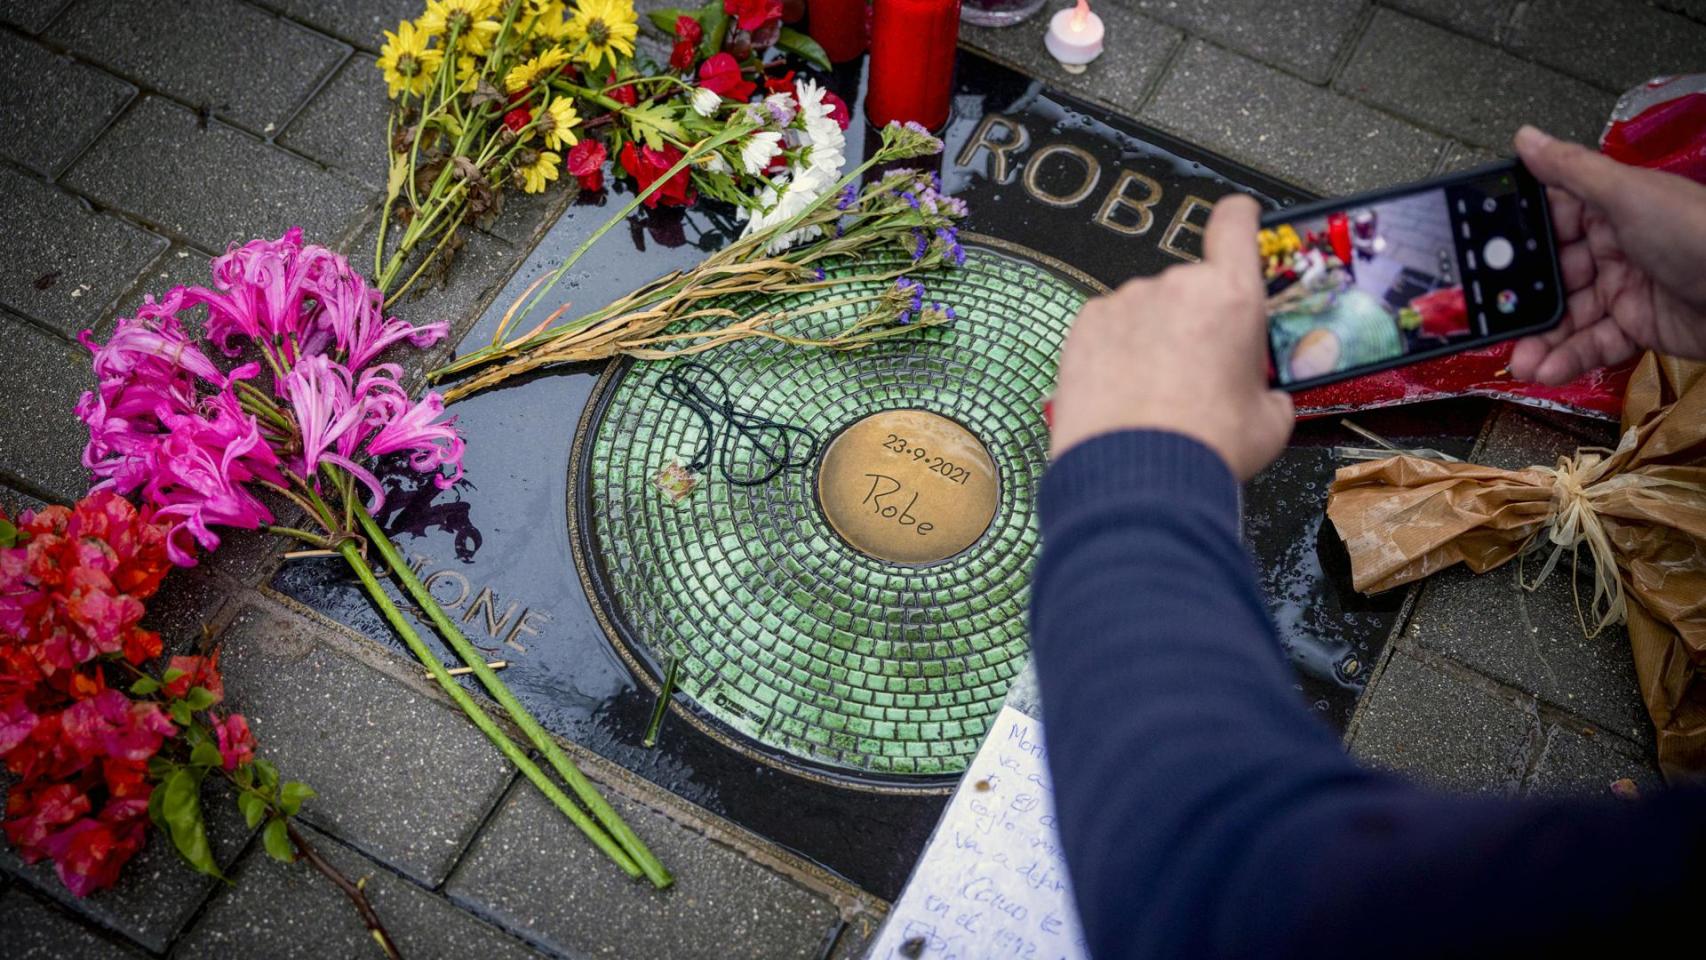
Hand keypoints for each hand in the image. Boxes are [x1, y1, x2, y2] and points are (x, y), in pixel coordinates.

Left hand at [1049, 195, 1292, 480]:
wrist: (1137, 476)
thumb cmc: (1207, 446)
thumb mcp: (1270, 422)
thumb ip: (1270, 391)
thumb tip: (1267, 397)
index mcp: (1232, 296)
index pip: (1236, 223)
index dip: (1239, 221)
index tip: (1239, 225)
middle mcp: (1177, 285)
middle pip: (1192, 286)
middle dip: (1195, 319)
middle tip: (1196, 372)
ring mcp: (1126, 302)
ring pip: (1147, 309)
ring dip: (1152, 337)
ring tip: (1153, 394)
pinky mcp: (1085, 324)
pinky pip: (1109, 327)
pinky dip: (1115, 351)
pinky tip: (1122, 392)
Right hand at [1508, 126, 1705, 383]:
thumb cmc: (1699, 233)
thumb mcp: (1627, 195)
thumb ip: (1570, 170)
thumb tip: (1525, 137)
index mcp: (1609, 208)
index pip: (1549, 221)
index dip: (1516, 242)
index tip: (1480, 260)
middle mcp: (1612, 248)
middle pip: (1551, 277)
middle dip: (1521, 302)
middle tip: (1492, 319)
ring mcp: (1623, 290)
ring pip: (1567, 317)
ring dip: (1541, 341)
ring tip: (1522, 360)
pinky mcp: (1637, 327)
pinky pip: (1592, 344)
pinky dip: (1569, 359)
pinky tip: (1548, 369)